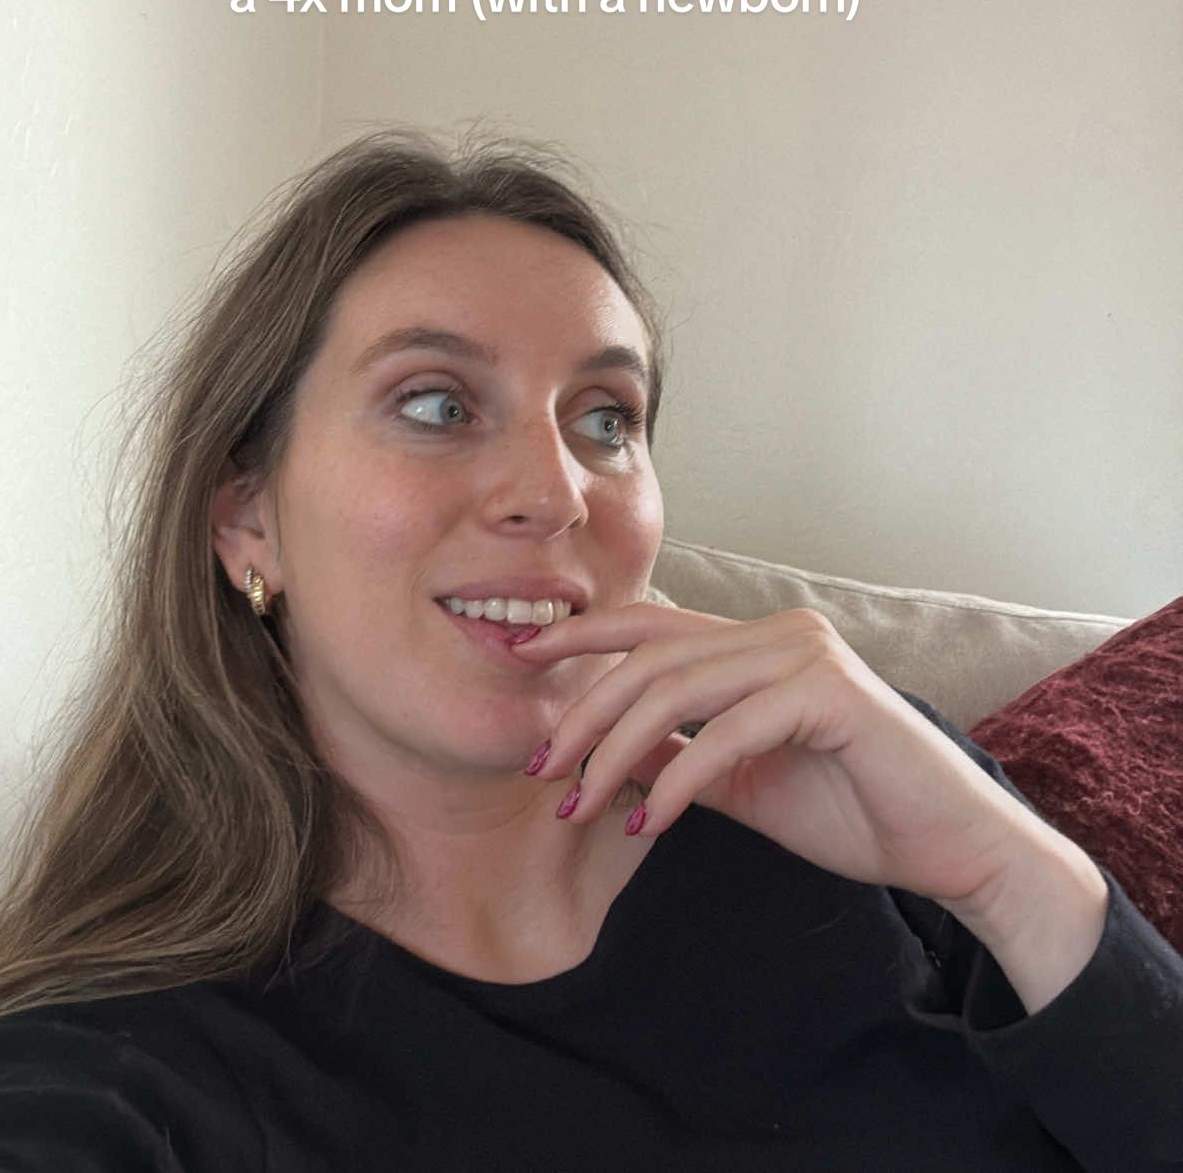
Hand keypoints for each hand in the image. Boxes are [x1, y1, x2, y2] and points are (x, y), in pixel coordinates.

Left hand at [517, 602, 1067, 910]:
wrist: (952, 849)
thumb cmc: (855, 810)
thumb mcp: (744, 784)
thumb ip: (683, 759)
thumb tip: (607, 756)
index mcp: (760, 643)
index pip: (653, 624)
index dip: (582, 637)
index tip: (521, 662)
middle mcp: (781, 632)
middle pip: (652, 655)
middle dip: (585, 711)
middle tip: (543, 768)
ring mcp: (808, 656)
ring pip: (679, 687)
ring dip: (616, 748)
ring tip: (579, 802)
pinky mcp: (831, 695)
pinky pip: (728, 731)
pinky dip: (678, 778)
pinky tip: (650, 822)